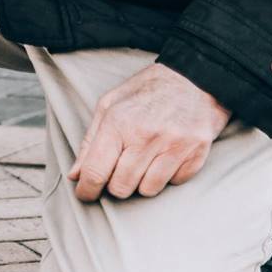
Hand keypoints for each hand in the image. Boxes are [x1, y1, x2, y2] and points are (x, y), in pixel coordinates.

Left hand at [66, 64, 230, 201]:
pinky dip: (168, 176)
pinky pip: (174, 183)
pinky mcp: (196, 153)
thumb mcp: (110, 105)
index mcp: (119, 122)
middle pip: (121, 187)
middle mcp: (147, 135)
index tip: (86, 193)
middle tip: (122, 168)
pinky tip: (168, 155)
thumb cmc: (147, 91)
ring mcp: (174, 145)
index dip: (87, 190)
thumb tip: (75, 175)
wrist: (194, 78)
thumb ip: (90, 141)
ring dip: (143, 181)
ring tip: (146, 160)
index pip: (96, 172)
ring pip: (148, 190)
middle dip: (116, 184)